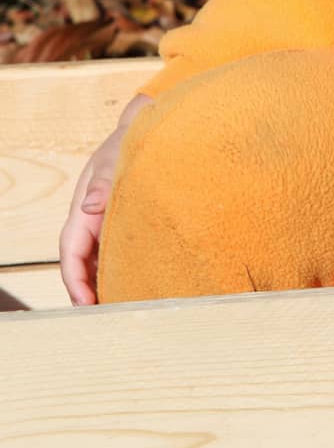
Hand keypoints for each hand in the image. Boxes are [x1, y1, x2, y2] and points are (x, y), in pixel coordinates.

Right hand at [59, 93, 153, 305]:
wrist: (149, 129)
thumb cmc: (130, 141)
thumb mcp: (117, 156)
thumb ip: (104, 181)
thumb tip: (91, 206)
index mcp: (83, 207)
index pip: (71, 250)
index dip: (75, 279)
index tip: (85, 304)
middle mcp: (91, 219)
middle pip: (82, 263)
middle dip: (87, 292)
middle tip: (105, 317)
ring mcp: (106, 223)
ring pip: (98, 261)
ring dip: (103, 285)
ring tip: (121, 309)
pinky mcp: (122, 224)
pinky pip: (115, 253)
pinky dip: (119, 271)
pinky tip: (135, 285)